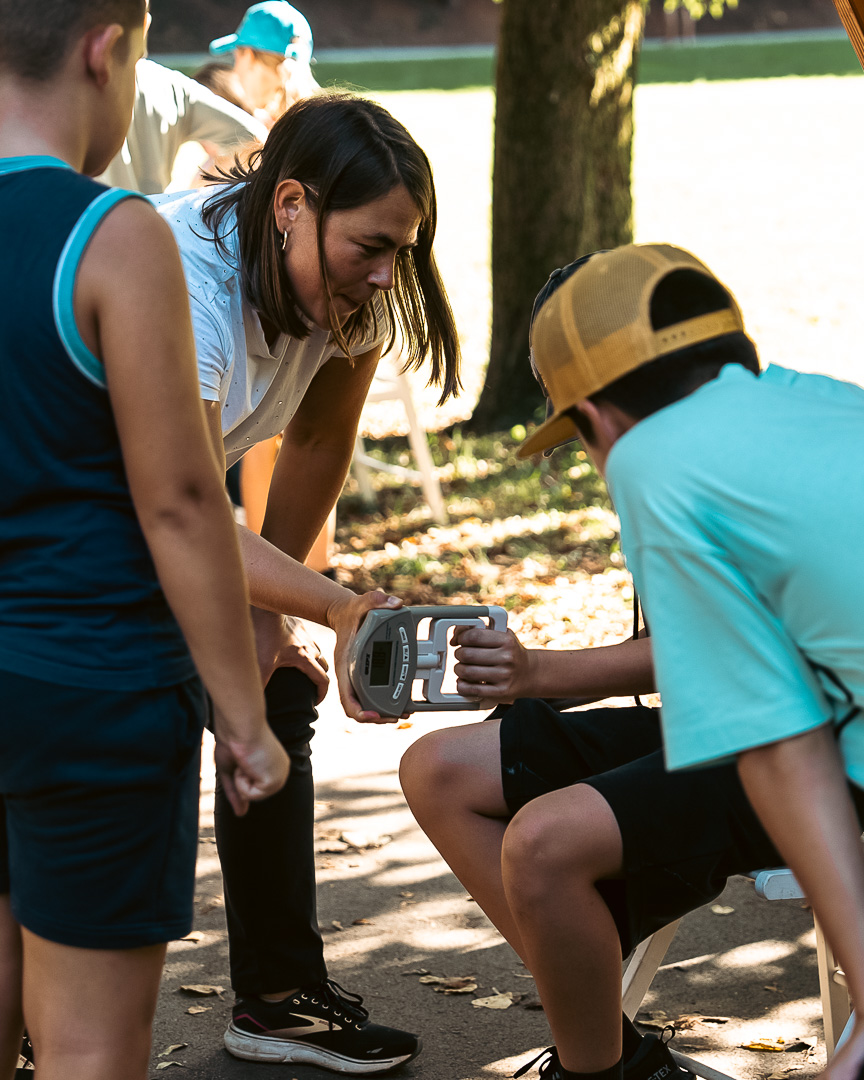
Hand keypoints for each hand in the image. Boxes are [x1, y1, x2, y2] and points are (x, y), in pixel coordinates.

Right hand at [214, 722, 289, 816]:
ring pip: (250, 796)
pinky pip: (249, 796)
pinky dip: (241, 782)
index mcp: (274, 766)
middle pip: (251, 793)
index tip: (242, 756)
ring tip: (244, 760)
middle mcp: (281, 772)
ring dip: (240, 780)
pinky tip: (246, 764)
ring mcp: (280, 777)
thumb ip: (236, 792)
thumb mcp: (231, 769)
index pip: (253, 786)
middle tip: (242, 758)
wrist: (240, 725)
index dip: (239, 774)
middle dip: (239, 778)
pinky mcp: (274, 782)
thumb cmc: (234, 739)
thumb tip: (241, 814)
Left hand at [251, 608, 328, 702]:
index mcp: (305, 658)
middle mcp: (309, 646)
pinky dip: (306, 649)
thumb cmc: (264, 633)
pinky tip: (292, 651)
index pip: (323, 680)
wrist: (264, 608)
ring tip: (302, 671)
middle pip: (324, 666)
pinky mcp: (297, 626)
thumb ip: (259, 684)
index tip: (315, 702)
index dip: (322, 695)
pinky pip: (308, 640)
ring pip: (317, 652)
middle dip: (320, 678)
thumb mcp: (261, 663)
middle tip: (310, 689)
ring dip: (314, 662)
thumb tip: (254, 704)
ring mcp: (305, 634)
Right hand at [327, 589, 403, 722]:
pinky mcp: (364, 675)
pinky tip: (400, 702)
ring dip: (382, 713)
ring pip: (365, 704)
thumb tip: (396, 603)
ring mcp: (356, 677)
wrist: (345, 614)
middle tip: (397, 716)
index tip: (373, 714)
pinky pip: (371, 695)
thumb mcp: (362, 602)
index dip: (359, 710)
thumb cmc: (352, 613)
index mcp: (345, 665)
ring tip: (402, 713)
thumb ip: (376, 599)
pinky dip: (383, 702)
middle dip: (377, 716)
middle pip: (358, 707)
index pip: (347, 697)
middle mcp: (349, 675)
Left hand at [453, 626, 535, 702]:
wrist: (530, 673)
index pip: (474, 636)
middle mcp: (507, 658)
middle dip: (459, 654)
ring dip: (459, 670)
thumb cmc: (510, 652)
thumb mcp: (501, 635)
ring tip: (463, 668)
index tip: (459, 641)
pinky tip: (465, 681)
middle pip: (467, 654)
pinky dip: (462, 685)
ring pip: (467, 672)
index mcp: (507, 641)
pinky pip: (471, 689)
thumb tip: (455, 635)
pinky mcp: (500, 692)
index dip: (461, 637)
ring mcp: (504, 676)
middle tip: (462, 655)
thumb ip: (479, 631)